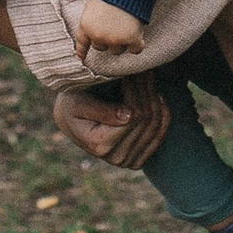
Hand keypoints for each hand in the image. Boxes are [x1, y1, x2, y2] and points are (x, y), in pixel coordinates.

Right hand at [54, 79, 170, 171]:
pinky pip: (159, 136)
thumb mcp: (78, 102)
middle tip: (142, 70)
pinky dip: (163, 115)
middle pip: (147, 120)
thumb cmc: (71, 104)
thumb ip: (101, 110)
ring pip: (155, 126)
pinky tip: (158, 97)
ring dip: (154, 98)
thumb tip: (129, 116)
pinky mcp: (137, 160)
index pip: (135, 116)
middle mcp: (116, 158)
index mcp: (101, 144)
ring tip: (147, 79)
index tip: (131, 72)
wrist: (70, 118)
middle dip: (146, 91)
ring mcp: (128, 162)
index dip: (136, 91)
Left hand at [71, 0, 146, 56]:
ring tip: (126, 25)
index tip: (82, 58)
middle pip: (101, 47)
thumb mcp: (93, 6)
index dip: (82, 51)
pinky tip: (138, 34)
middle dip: (108, 39)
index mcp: (86, 26)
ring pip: (117, 50)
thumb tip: (94, 33)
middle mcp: (98, 36)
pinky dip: (137, 44)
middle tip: (115, 24)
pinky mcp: (131, 40)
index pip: (82, 42)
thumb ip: (91, 22)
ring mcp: (115, 39)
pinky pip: (135, 50)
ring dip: (121, 41)